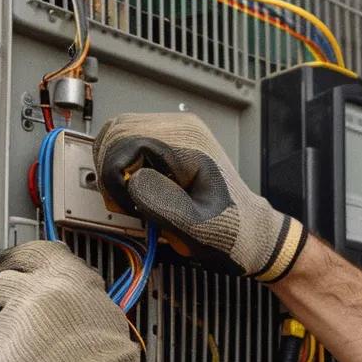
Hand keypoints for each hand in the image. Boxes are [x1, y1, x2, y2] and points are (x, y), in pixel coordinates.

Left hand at [0, 241, 168, 361]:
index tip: (5, 262)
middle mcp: (27, 302)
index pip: (29, 254)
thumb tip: (56, 284)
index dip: (15, 259)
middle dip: (5, 307)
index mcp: (61, 284)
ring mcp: (1, 337)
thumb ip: (76, 291)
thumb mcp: (105, 312)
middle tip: (24, 331)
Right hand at [94, 113, 305, 281]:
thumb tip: (131, 179)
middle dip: (110, 170)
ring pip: (118, 135)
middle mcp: (182, 129)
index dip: (116, 175)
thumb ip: (160, 201)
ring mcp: (176, 132)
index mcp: (188, 143)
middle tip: (125, 202)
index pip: (125, 142)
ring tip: (132, 197)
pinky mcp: (170, 143)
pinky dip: (124, 167)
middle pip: (116, 132)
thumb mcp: (193, 226)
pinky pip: (130, 144)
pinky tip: (138, 189)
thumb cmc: (230, 231)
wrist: (251, 232)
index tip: (127, 203)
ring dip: (114, 167)